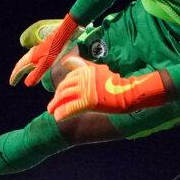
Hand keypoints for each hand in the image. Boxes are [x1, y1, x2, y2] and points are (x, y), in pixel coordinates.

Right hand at [9, 14, 78, 86]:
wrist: (62, 35)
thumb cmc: (55, 49)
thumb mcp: (46, 64)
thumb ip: (36, 74)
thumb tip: (27, 84)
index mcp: (31, 57)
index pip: (19, 68)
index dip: (15, 76)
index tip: (11, 83)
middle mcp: (32, 54)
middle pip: (21, 64)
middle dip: (17, 73)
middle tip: (13, 81)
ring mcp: (36, 51)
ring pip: (26, 61)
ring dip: (22, 68)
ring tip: (21, 74)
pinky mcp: (42, 49)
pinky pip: (32, 59)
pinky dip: (29, 64)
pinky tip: (34, 65)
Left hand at [47, 59, 166, 121]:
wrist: (128, 93)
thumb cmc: (115, 84)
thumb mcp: (98, 70)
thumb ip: (83, 65)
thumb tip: (66, 61)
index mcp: (86, 70)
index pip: (68, 78)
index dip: (61, 87)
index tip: (59, 94)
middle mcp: (84, 77)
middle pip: (64, 87)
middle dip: (56, 97)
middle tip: (52, 105)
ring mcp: (86, 89)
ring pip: (64, 97)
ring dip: (56, 105)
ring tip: (52, 111)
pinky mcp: (88, 101)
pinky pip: (70, 108)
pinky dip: (62, 113)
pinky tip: (58, 118)